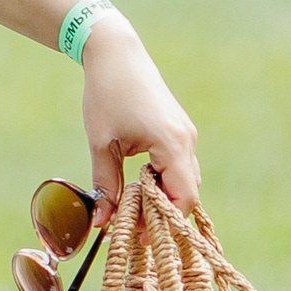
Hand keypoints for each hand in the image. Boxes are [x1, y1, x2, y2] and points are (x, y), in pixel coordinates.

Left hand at [81, 14, 198, 214]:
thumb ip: (106, 185)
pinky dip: (166, 181)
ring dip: (165, 198)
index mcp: (172, 144)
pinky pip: (181, 166)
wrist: (117, 54)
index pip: (183, 198)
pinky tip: (141, 188)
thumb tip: (103, 223)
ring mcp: (186, 134)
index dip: (165, 222)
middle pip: (188, 193)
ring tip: (134, 210)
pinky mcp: (179, 130)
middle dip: (165, 214)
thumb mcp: (102, 143)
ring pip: (186, 180)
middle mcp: (187, 141)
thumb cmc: (106, 94)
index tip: (141, 237)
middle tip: (134, 229)